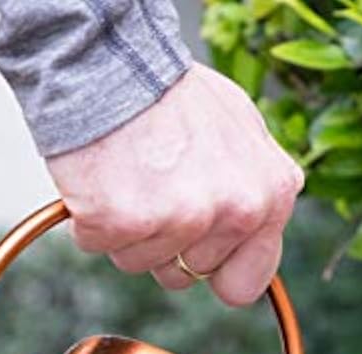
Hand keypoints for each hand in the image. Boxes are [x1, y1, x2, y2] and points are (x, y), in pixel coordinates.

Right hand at [45, 63, 303, 305]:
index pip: (245, 284)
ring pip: (140, 264)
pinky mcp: (128, 221)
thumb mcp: (241, 135)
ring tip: (129, 175)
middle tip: (153, 187)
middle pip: (186, 276)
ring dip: (127, 232)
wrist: (112, 60)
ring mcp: (183, 219)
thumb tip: (254, 237)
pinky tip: (102, 177)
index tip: (193, 250)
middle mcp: (236, 211)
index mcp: (271, 196)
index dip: (212, 272)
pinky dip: (90, 220)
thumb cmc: (172, 96)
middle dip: (163, 245)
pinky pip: (98, 246)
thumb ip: (254, 192)